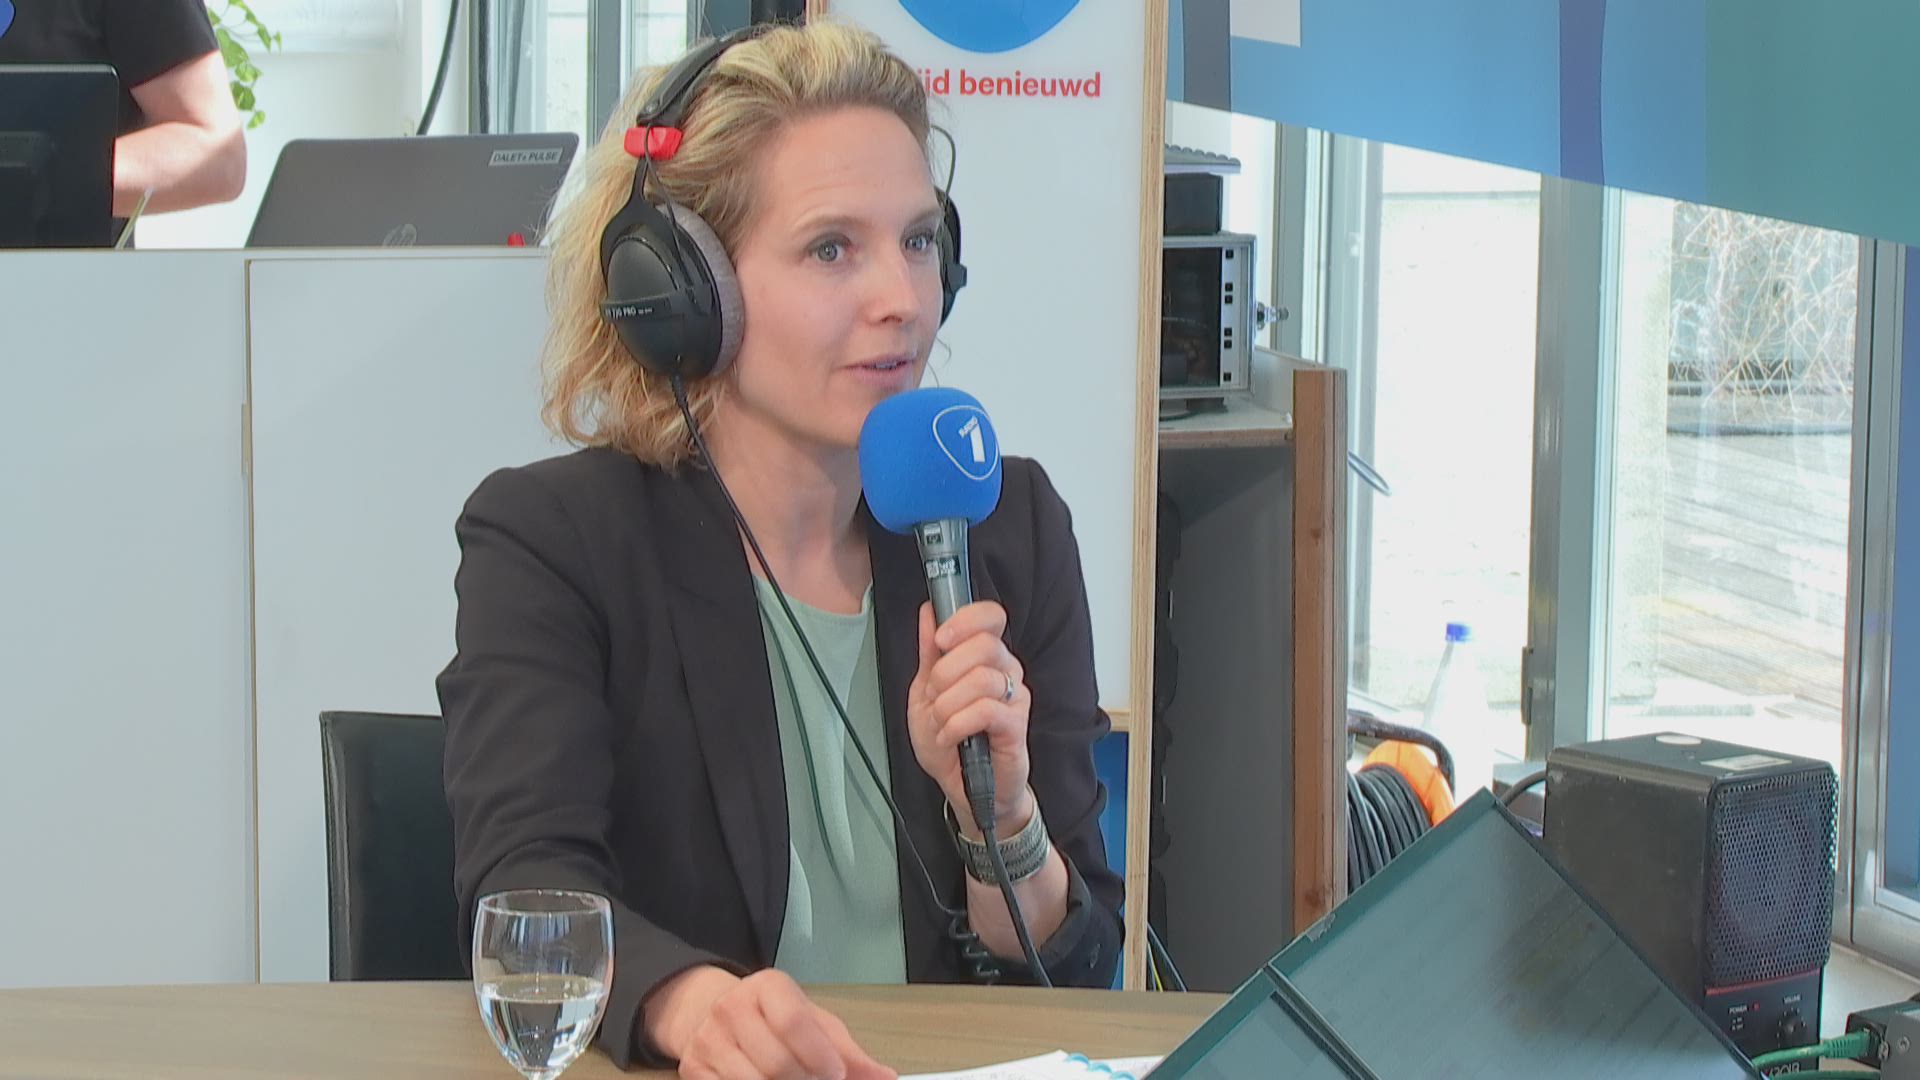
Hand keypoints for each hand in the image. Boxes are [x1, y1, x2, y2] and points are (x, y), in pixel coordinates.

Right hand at [644, 966, 894, 1079]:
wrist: (710, 1012)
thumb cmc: (773, 1018)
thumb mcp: (814, 1023)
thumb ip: (849, 1052)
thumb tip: (886, 1078)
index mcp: (767, 987)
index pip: (794, 1021)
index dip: (819, 1055)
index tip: (835, 1074)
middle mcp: (732, 1008)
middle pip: (775, 1062)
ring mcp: (708, 1039)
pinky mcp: (692, 1069)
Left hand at [907, 600, 1034, 833]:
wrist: (965, 787)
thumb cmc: (950, 742)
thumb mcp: (925, 693)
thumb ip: (929, 654)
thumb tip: (928, 612)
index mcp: (986, 657)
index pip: (990, 616)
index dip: (965, 620)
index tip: (941, 639)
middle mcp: (1006, 671)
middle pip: (983, 644)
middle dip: (945, 673)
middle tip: (935, 698)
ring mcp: (1015, 698)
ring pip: (981, 679)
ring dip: (947, 705)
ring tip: (941, 723)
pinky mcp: (1016, 726)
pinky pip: (986, 710)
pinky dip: (957, 724)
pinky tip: (951, 736)